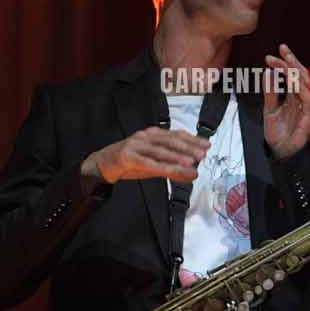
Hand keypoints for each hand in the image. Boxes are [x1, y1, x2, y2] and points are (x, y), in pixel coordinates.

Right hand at [84, 125, 208, 185]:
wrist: (102, 164)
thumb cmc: (130, 161)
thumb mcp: (155, 165)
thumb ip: (174, 169)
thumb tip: (193, 175)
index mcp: (153, 135)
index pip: (176, 135)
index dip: (192, 139)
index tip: (207, 145)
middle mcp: (145, 137)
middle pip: (170, 141)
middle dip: (188, 147)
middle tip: (203, 154)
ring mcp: (136, 145)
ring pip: (160, 150)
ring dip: (177, 156)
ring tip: (191, 162)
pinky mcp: (128, 156)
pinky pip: (148, 162)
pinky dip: (162, 166)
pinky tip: (173, 170)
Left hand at [262, 43, 309, 157]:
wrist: (280, 151)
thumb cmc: (278, 131)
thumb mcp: (269, 108)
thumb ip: (270, 92)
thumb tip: (268, 73)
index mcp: (294, 96)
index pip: (293, 75)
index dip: (285, 63)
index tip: (275, 54)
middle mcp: (302, 100)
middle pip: (302, 77)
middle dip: (293, 63)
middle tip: (283, 52)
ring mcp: (307, 109)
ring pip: (307, 87)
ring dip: (298, 74)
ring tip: (287, 64)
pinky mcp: (308, 120)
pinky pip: (309, 103)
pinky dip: (303, 91)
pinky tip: (295, 83)